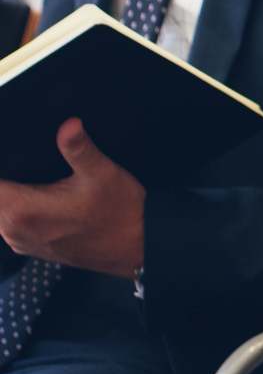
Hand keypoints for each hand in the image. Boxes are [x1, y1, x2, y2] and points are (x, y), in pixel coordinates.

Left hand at [0, 118, 144, 277]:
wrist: (137, 247)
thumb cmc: (121, 213)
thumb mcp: (102, 173)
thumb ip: (79, 148)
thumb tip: (68, 125)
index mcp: (25, 209)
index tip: (7, 155)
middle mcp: (14, 230)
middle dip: (4, 179)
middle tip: (24, 166)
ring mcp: (21, 241)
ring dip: (7, 196)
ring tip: (32, 180)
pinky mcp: (30, 248)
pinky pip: (6, 225)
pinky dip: (12, 210)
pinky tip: (38, 199)